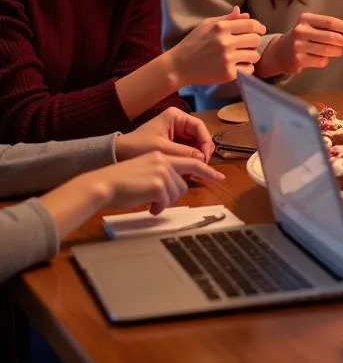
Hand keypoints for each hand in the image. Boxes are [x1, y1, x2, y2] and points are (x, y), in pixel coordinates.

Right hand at [84, 152, 223, 214]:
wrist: (102, 185)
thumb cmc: (119, 181)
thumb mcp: (144, 171)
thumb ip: (161, 174)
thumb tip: (174, 188)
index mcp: (160, 155)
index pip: (190, 160)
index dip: (206, 170)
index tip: (219, 176)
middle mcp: (163, 160)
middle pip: (185, 180)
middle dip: (183, 190)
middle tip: (186, 193)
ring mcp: (162, 172)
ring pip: (177, 192)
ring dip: (165, 201)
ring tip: (151, 203)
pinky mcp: (158, 184)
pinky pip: (167, 201)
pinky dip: (159, 207)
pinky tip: (150, 208)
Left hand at [115, 109, 214, 162]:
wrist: (117, 154)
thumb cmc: (136, 146)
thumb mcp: (161, 149)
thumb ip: (183, 152)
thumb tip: (202, 158)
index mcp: (175, 116)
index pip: (199, 126)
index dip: (205, 142)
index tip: (205, 157)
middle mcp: (178, 122)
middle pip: (199, 135)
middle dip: (201, 151)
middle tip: (202, 166)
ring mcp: (176, 132)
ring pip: (194, 144)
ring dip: (196, 157)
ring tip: (194, 170)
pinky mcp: (173, 142)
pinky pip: (187, 150)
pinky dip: (188, 160)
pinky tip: (187, 170)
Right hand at [169, 6, 265, 86]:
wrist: (179, 66)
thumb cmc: (193, 43)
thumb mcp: (207, 25)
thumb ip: (227, 19)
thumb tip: (245, 14)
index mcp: (221, 28)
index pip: (251, 24)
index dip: (259, 27)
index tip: (260, 30)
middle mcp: (225, 42)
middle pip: (255, 40)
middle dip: (254, 41)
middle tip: (248, 45)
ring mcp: (227, 59)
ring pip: (254, 56)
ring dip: (251, 56)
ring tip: (243, 56)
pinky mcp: (227, 74)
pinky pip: (249, 69)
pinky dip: (246, 68)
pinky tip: (238, 66)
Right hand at [262, 12, 342, 76]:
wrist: (281, 52)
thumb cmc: (304, 37)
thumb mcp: (313, 26)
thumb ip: (330, 28)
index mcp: (305, 19)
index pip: (330, 22)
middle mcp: (300, 31)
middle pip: (330, 37)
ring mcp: (298, 46)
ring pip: (328, 50)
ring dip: (339, 51)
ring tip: (341, 50)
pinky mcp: (298, 60)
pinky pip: (321, 61)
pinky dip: (326, 60)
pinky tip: (323, 57)